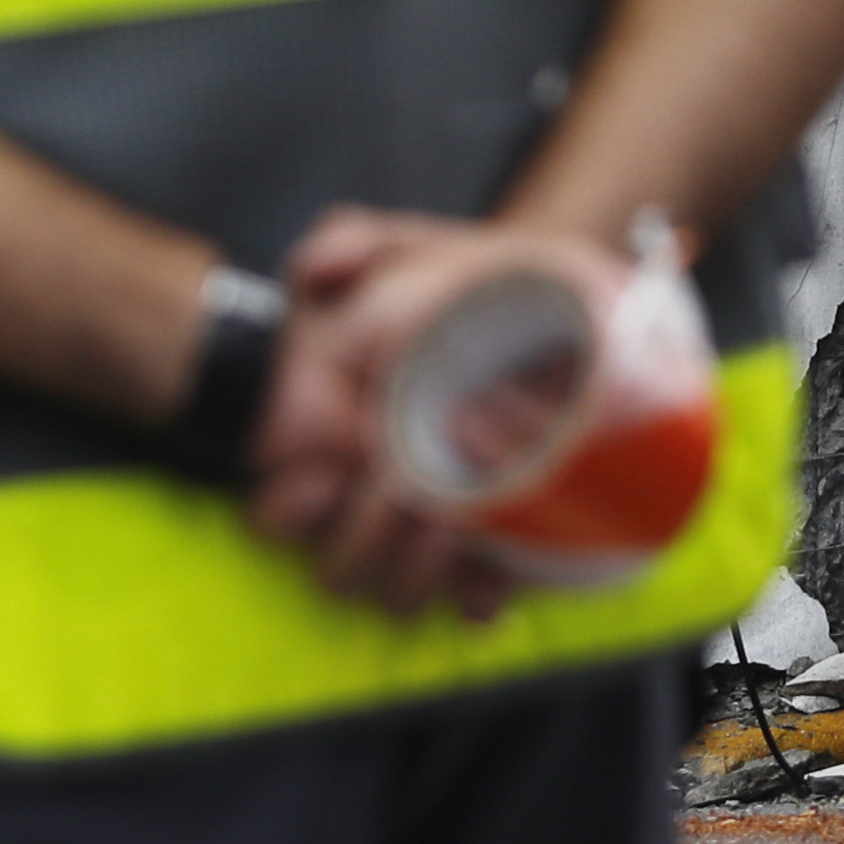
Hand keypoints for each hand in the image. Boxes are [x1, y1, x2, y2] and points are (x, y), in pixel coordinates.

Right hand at [240, 210, 625, 620]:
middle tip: (413, 491)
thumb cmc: (471, 286)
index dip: (297, 503)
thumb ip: (354, 244)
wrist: (563, 308)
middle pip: (337, 565)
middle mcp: (367, 498)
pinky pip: (465, 600)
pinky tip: (499, 576)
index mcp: (329, 442)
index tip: (332, 473)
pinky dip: (479, 593)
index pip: (280, 509)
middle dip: (369, 539)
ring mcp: (423, 530)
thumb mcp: (412, 249)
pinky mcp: (483, 549)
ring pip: (391, 594)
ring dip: (419, 570)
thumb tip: (313, 268)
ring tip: (463, 516)